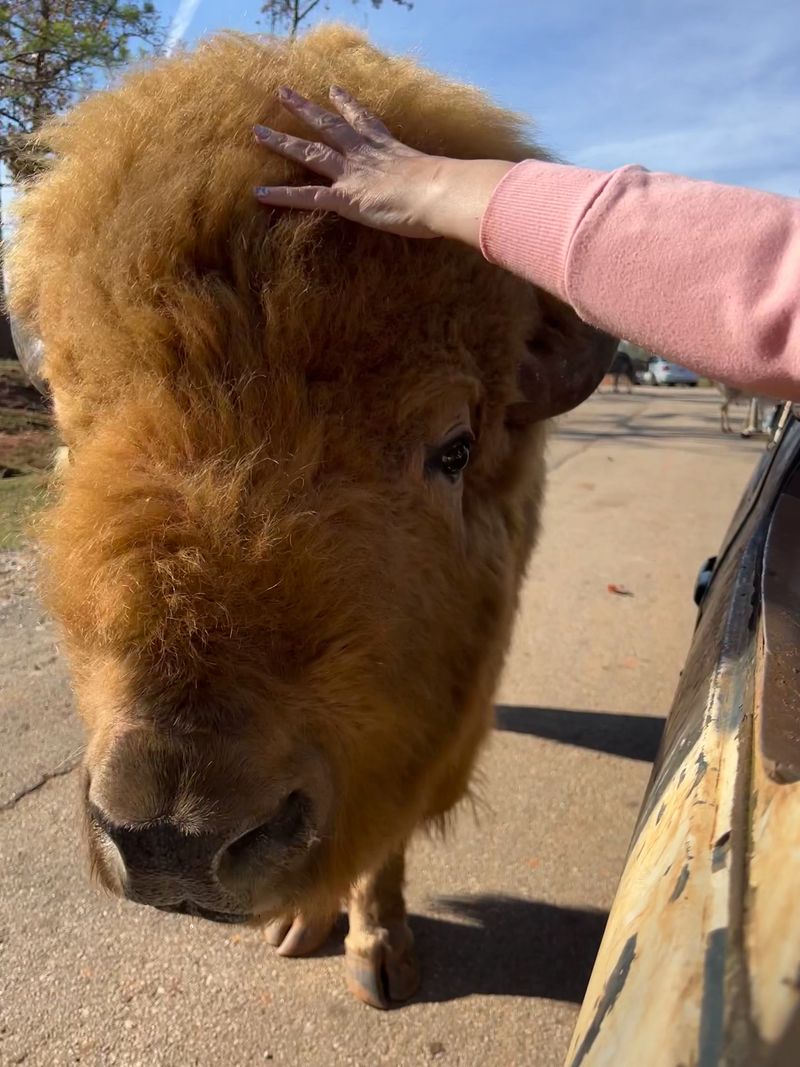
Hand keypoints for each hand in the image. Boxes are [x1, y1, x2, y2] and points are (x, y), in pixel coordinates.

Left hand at [253, 87, 513, 246]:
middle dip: (304, 109)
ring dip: (281, 141)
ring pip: (309, 152)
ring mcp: (352, 174)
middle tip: (284, 92)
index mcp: (388, 148)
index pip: (364, 121)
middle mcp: (365, 154)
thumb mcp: (446, 178)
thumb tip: (471, 188)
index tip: (335, 89)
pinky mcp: (345, 198)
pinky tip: (258, 195)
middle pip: (328, 126)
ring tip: (256, 130)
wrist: (442, 192)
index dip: (347, 105)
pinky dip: (281, 196)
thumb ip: (446, 179)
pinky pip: (306, 196)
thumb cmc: (451, 189)